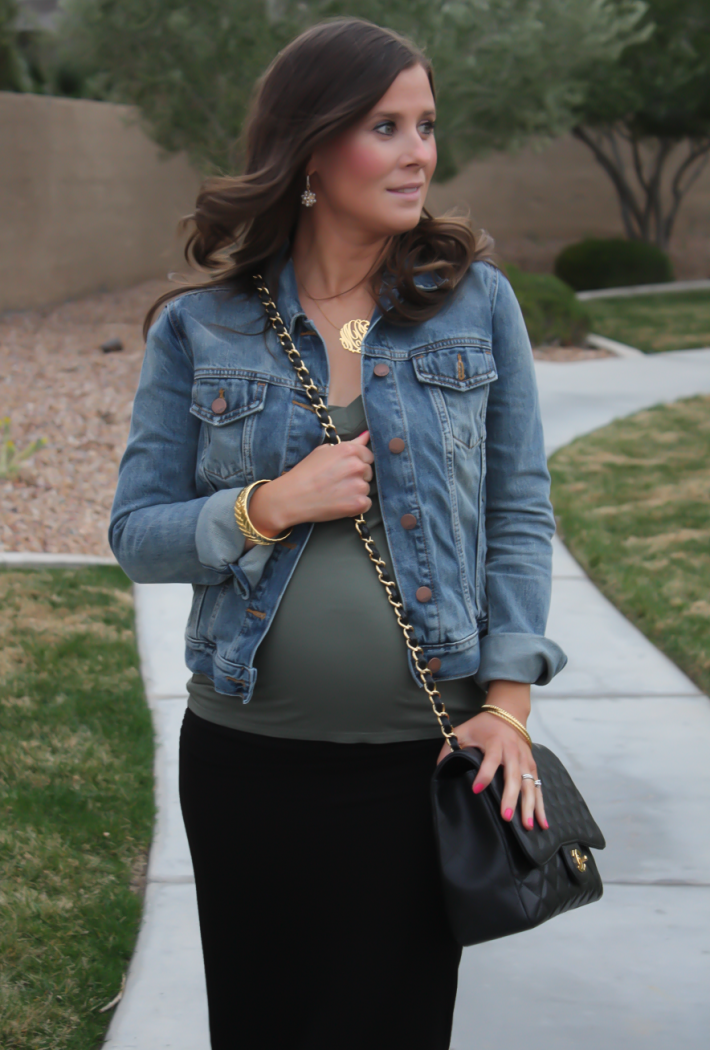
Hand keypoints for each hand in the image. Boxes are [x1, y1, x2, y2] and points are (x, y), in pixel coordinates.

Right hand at [247, 431, 373, 537]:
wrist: (292, 497)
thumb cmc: (305, 473)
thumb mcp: (324, 451)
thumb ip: (350, 443)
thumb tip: (367, 435)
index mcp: (349, 450)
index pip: (368, 455)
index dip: (357, 462)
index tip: (344, 470)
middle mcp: (357, 466)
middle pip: (368, 472)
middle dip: (357, 477)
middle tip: (337, 482)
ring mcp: (359, 486)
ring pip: (366, 488)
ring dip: (356, 491)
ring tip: (336, 493)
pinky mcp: (358, 503)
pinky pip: (366, 503)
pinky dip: (356, 505)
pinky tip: (340, 503)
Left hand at [436, 681, 547, 831]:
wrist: (508, 714)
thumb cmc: (483, 725)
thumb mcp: (462, 731)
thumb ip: (450, 748)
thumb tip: (440, 769)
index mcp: (495, 742)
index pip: (491, 759)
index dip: (484, 774)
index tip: (476, 789)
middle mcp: (513, 752)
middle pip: (514, 776)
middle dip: (510, 798)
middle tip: (505, 817)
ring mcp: (525, 760)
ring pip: (528, 784)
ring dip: (529, 805)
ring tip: (526, 825)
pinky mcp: (532, 766)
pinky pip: (537, 787)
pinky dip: (541, 805)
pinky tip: (542, 822)